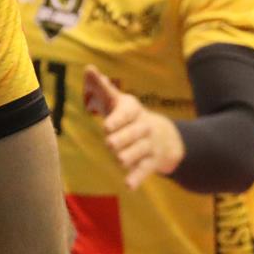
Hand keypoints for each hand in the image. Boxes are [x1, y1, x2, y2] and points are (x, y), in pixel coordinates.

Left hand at [83, 67, 182, 189]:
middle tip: (110, 144)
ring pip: (136, 153)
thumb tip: (88, 68)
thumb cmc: (129, 117)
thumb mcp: (118, 102)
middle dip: (120, 140)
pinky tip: (128, 184)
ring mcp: (149, 145)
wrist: (165, 137)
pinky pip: (144, 171)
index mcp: (132, 110)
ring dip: (126, 157)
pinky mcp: (152, 163)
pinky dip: (136, 178)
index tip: (107, 127)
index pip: (127, 113)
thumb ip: (102, 87)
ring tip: (120, 158)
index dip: (117, 120)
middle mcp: (143, 127)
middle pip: (132, 134)